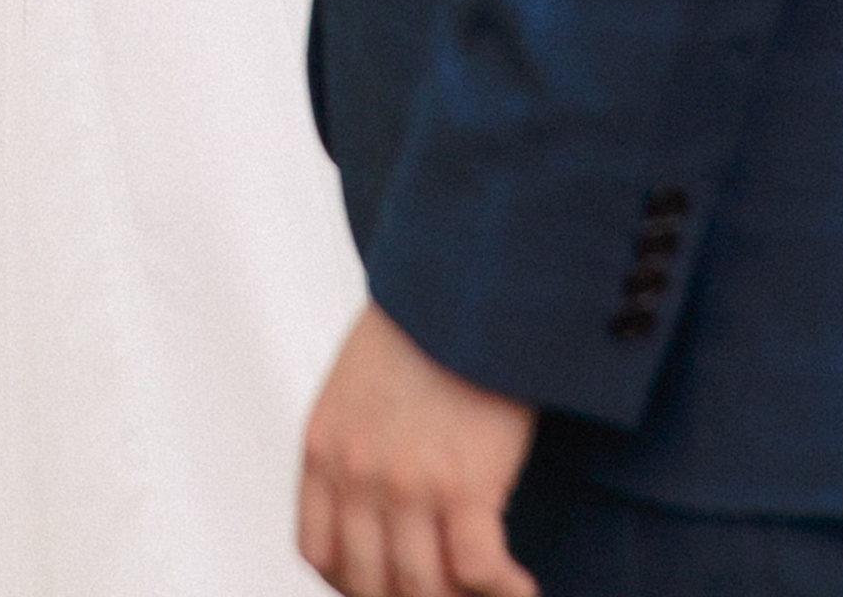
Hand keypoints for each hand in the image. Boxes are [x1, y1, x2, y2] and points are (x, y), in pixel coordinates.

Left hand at [298, 304, 537, 596]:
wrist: (464, 277)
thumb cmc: (423, 325)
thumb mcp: (358, 383)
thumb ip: (355, 443)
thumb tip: (378, 509)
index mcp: (324, 447)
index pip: (320, 554)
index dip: (356, 585)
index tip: (390, 585)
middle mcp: (356, 473)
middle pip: (371, 584)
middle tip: (449, 591)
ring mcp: (407, 483)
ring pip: (423, 590)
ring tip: (494, 589)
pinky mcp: (465, 482)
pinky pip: (477, 571)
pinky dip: (502, 591)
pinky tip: (522, 586)